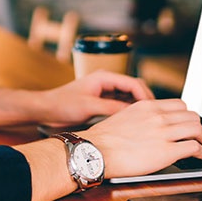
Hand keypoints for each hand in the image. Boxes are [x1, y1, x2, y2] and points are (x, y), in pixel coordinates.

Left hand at [36, 70, 154, 126]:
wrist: (46, 110)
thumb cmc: (63, 104)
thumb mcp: (89, 107)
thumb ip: (112, 108)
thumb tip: (135, 113)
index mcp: (105, 77)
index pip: (134, 83)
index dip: (146, 96)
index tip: (154, 111)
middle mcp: (107, 82)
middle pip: (135, 88)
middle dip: (146, 101)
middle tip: (155, 117)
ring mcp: (106, 91)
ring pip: (130, 97)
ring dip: (138, 107)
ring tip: (148, 122)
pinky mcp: (103, 101)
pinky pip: (121, 104)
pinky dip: (129, 112)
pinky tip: (134, 123)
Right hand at [85, 98, 201, 177]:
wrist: (96, 151)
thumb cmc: (105, 139)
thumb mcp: (125, 116)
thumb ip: (142, 116)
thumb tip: (151, 124)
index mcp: (147, 106)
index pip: (180, 105)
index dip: (187, 116)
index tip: (187, 124)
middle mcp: (158, 116)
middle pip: (192, 116)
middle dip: (198, 127)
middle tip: (198, 136)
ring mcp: (163, 133)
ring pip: (197, 129)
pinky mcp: (166, 152)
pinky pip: (193, 147)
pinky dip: (201, 151)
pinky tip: (199, 155)